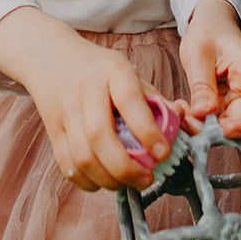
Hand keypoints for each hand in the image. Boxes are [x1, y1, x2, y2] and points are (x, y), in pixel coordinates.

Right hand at [0, 7, 171, 191]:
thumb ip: (156, 101)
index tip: (164, 152)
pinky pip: (67, 165)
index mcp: (112, 71)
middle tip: (147, 179)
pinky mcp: (53, 130)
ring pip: (81, 156)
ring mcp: (66, 111)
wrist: (52, 57)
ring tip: (127, 183)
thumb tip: (188, 127)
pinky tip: (103, 181)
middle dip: (125, 166)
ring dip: (108, 179)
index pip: (129, 100)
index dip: (147, 130)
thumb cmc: (100, 70)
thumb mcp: (129, 73)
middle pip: (99, 135)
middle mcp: (86, 90)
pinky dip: (86, 182)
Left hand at [179, 0, 240, 139]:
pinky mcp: (224, 102)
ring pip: (229, 123)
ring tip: (185, 118)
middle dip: (222, 131)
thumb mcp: (198, 52)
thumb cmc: (208, 30)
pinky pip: (217, 119)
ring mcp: (236, 96)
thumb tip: (203, 113)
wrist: (210, 21)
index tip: (225, 131)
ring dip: (209, 129)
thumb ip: (202, 83)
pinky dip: (202, 122)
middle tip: (193, 127)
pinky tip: (185, 112)